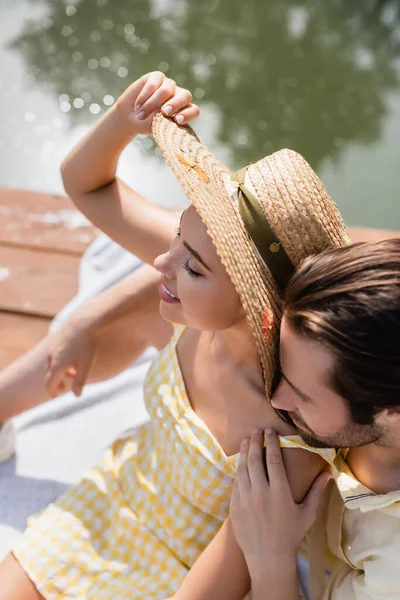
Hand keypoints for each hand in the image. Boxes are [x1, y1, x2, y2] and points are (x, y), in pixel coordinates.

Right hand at [45, 319, 97, 397]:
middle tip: (65, 388)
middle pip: (49, 375)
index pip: (50, 384)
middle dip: (56, 383)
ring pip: (51, 364)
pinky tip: (72, 359)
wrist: (84, 322)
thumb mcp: (86, 366)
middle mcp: (51, 357)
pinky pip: (54, 354)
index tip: (56, 396)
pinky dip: (59, 361)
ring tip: (73, 373)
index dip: (52, 392)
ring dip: (59, 371)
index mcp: (57, 366)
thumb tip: (76, 396)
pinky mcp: (56, 339)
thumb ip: (80, 382)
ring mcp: (52, 347)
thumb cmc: (87, 346)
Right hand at [116, 71, 199, 134]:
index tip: (177, 121)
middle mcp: (179, 96)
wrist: (129, 116)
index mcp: (183, 110)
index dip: (188, 114)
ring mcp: (168, 85)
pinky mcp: (156, 77)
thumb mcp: (156, 127)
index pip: (193, 110)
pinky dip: (144, 96)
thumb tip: (171, 120)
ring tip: (141, 115)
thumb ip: (165, 123)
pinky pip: (153, 84)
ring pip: (166, 90)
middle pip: (185, 95)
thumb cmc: (145, 124)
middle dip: (175, 104)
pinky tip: (137, 106)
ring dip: (152, 104)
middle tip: (164, 112)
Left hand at [230, 429, 330, 574]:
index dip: (271, 443)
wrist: (268, 557)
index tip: (270, 431)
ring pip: (242, 468)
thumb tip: (328, 473)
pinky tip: (240, 462)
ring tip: (246, 440)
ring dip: (244, 452)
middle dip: (255, 442)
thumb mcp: (307, 514)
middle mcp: (261, 493)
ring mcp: (245, 499)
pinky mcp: (234, 505)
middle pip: (255, 460)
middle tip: (256, 430)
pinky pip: (236, 482)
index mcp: (279, 493)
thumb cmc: (291, 535)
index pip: (273, 460)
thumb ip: (316, 492)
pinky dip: (238, 469)